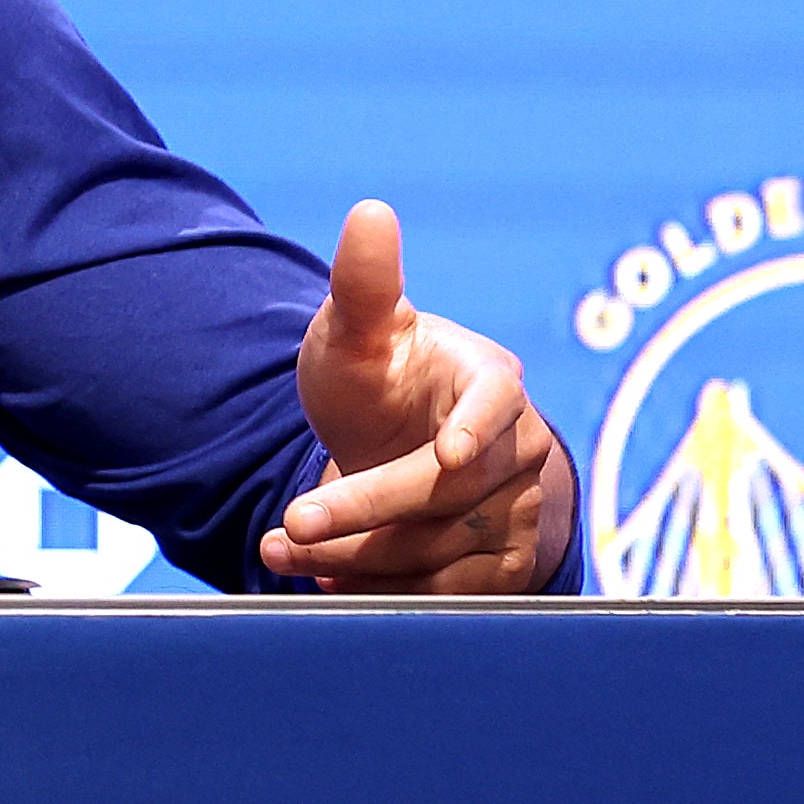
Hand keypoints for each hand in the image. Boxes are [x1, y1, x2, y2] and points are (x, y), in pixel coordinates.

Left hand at [261, 201, 577, 593]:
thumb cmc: (382, 374)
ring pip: (444, 550)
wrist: (397, 438)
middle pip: (446, 492)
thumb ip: (364, 282)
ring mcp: (519, 508)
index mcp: (490, 379)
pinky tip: (329, 581)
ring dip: (359, 561)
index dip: (475, 428)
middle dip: (365, 512)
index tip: (445, 453)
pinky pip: (451, 591)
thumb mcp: (359, 329)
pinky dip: (387, 591)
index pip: (495, 402)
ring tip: (284, 552)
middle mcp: (518, 447)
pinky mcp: (505, 563)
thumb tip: (370, 211)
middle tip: (292, 525)